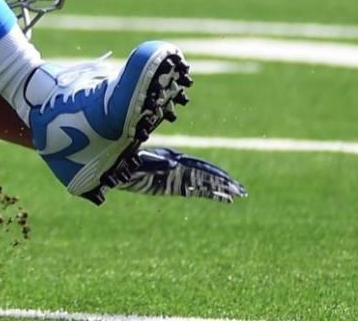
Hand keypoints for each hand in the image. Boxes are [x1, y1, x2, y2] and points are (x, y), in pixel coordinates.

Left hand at [113, 148, 246, 202]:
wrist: (115, 167)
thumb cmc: (127, 162)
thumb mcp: (141, 162)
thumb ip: (156, 162)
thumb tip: (173, 164)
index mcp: (174, 159)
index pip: (200, 167)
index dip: (216, 175)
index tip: (230, 182)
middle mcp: (180, 166)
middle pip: (207, 174)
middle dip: (224, 182)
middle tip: (242, 191)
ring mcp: (178, 176)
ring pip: (205, 182)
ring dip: (221, 189)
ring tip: (238, 196)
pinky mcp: (174, 185)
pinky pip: (196, 190)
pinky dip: (211, 194)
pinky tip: (224, 199)